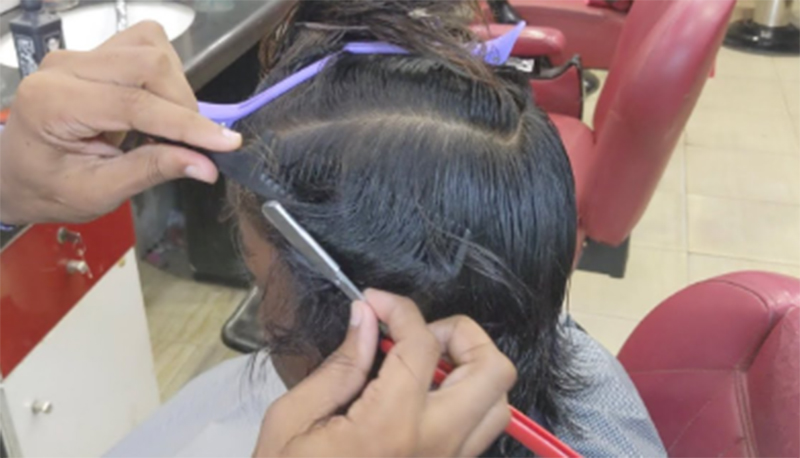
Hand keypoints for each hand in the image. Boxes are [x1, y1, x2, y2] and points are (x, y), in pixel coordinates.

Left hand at [0, 21, 240, 224]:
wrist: (17, 172)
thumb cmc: (48, 187)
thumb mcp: (97, 193)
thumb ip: (151, 171)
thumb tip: (206, 165)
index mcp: (54, 103)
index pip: (134, 103)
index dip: (186, 124)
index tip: (227, 143)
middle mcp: (65, 67)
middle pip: (148, 64)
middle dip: (185, 106)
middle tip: (195, 145)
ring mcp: (80, 55)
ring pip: (151, 49)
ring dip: (177, 90)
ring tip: (171, 128)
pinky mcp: (97, 53)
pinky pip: (146, 46)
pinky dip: (167, 76)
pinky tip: (160, 106)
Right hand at [255, 289, 516, 456]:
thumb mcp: (291, 421)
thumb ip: (338, 367)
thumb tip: (366, 317)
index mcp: (392, 426)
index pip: (423, 346)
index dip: (400, 309)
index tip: (374, 302)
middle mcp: (437, 444)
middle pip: (493, 370)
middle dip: (461, 334)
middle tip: (416, 335)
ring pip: (499, 402)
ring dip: (471, 369)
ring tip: (425, 366)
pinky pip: (480, 430)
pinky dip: (466, 399)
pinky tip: (423, 397)